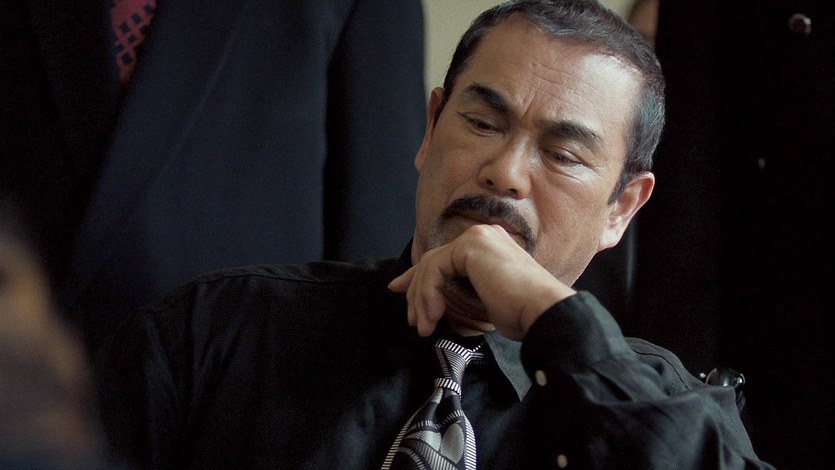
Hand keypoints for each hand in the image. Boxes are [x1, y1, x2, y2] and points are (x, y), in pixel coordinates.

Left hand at [389, 224, 575, 339]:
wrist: (542, 312)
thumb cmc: (520, 313)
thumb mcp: (480, 302)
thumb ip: (456, 294)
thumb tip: (426, 301)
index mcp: (488, 245)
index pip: (444, 258)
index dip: (418, 276)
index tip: (400, 292)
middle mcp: (483, 235)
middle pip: (433, 261)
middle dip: (415, 291)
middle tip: (413, 320)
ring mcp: (477, 237)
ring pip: (431, 266)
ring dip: (421, 299)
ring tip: (424, 326)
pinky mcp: (470, 246)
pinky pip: (434, 269)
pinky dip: (427, 294)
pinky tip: (434, 315)